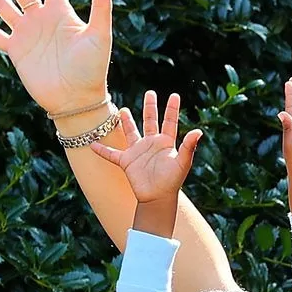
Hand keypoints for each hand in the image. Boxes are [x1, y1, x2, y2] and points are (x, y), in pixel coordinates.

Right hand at [92, 89, 201, 211]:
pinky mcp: (127, 162)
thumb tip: (199, 131)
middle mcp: (152, 144)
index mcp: (166, 143)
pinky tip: (92, 144)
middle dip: (150, 107)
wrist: (157, 198)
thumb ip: (188, 146)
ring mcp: (138, 152)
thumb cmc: (172, 182)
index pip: (169, 122)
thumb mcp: (182, 163)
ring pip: (131, 132)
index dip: (171, 109)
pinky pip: (112, 154)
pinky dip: (102, 150)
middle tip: (149, 93)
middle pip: (150, 121)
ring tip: (123, 110)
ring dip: (127, 122)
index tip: (174, 95)